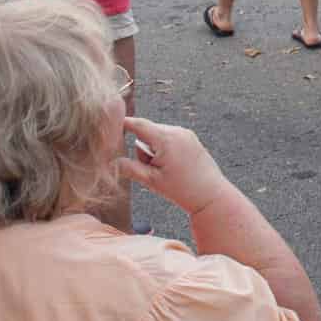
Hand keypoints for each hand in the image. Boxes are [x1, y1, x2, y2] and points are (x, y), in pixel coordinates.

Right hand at [116, 115, 232, 214]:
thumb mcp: (151, 181)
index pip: (138, 124)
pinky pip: (169, 138)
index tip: (108, 124)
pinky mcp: (191, 138)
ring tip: (165, 169)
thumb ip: (129, 168)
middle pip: (146, 131)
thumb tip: (110, 161)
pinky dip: (164, 149)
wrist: (212, 196)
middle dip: (142, 148)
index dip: (122, 124)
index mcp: (166, 139)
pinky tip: (173, 166)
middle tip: (152, 169)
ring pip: (157, 136)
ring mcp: (186, 134)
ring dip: (153, 149)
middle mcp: (177, 131)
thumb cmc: (182, 190)